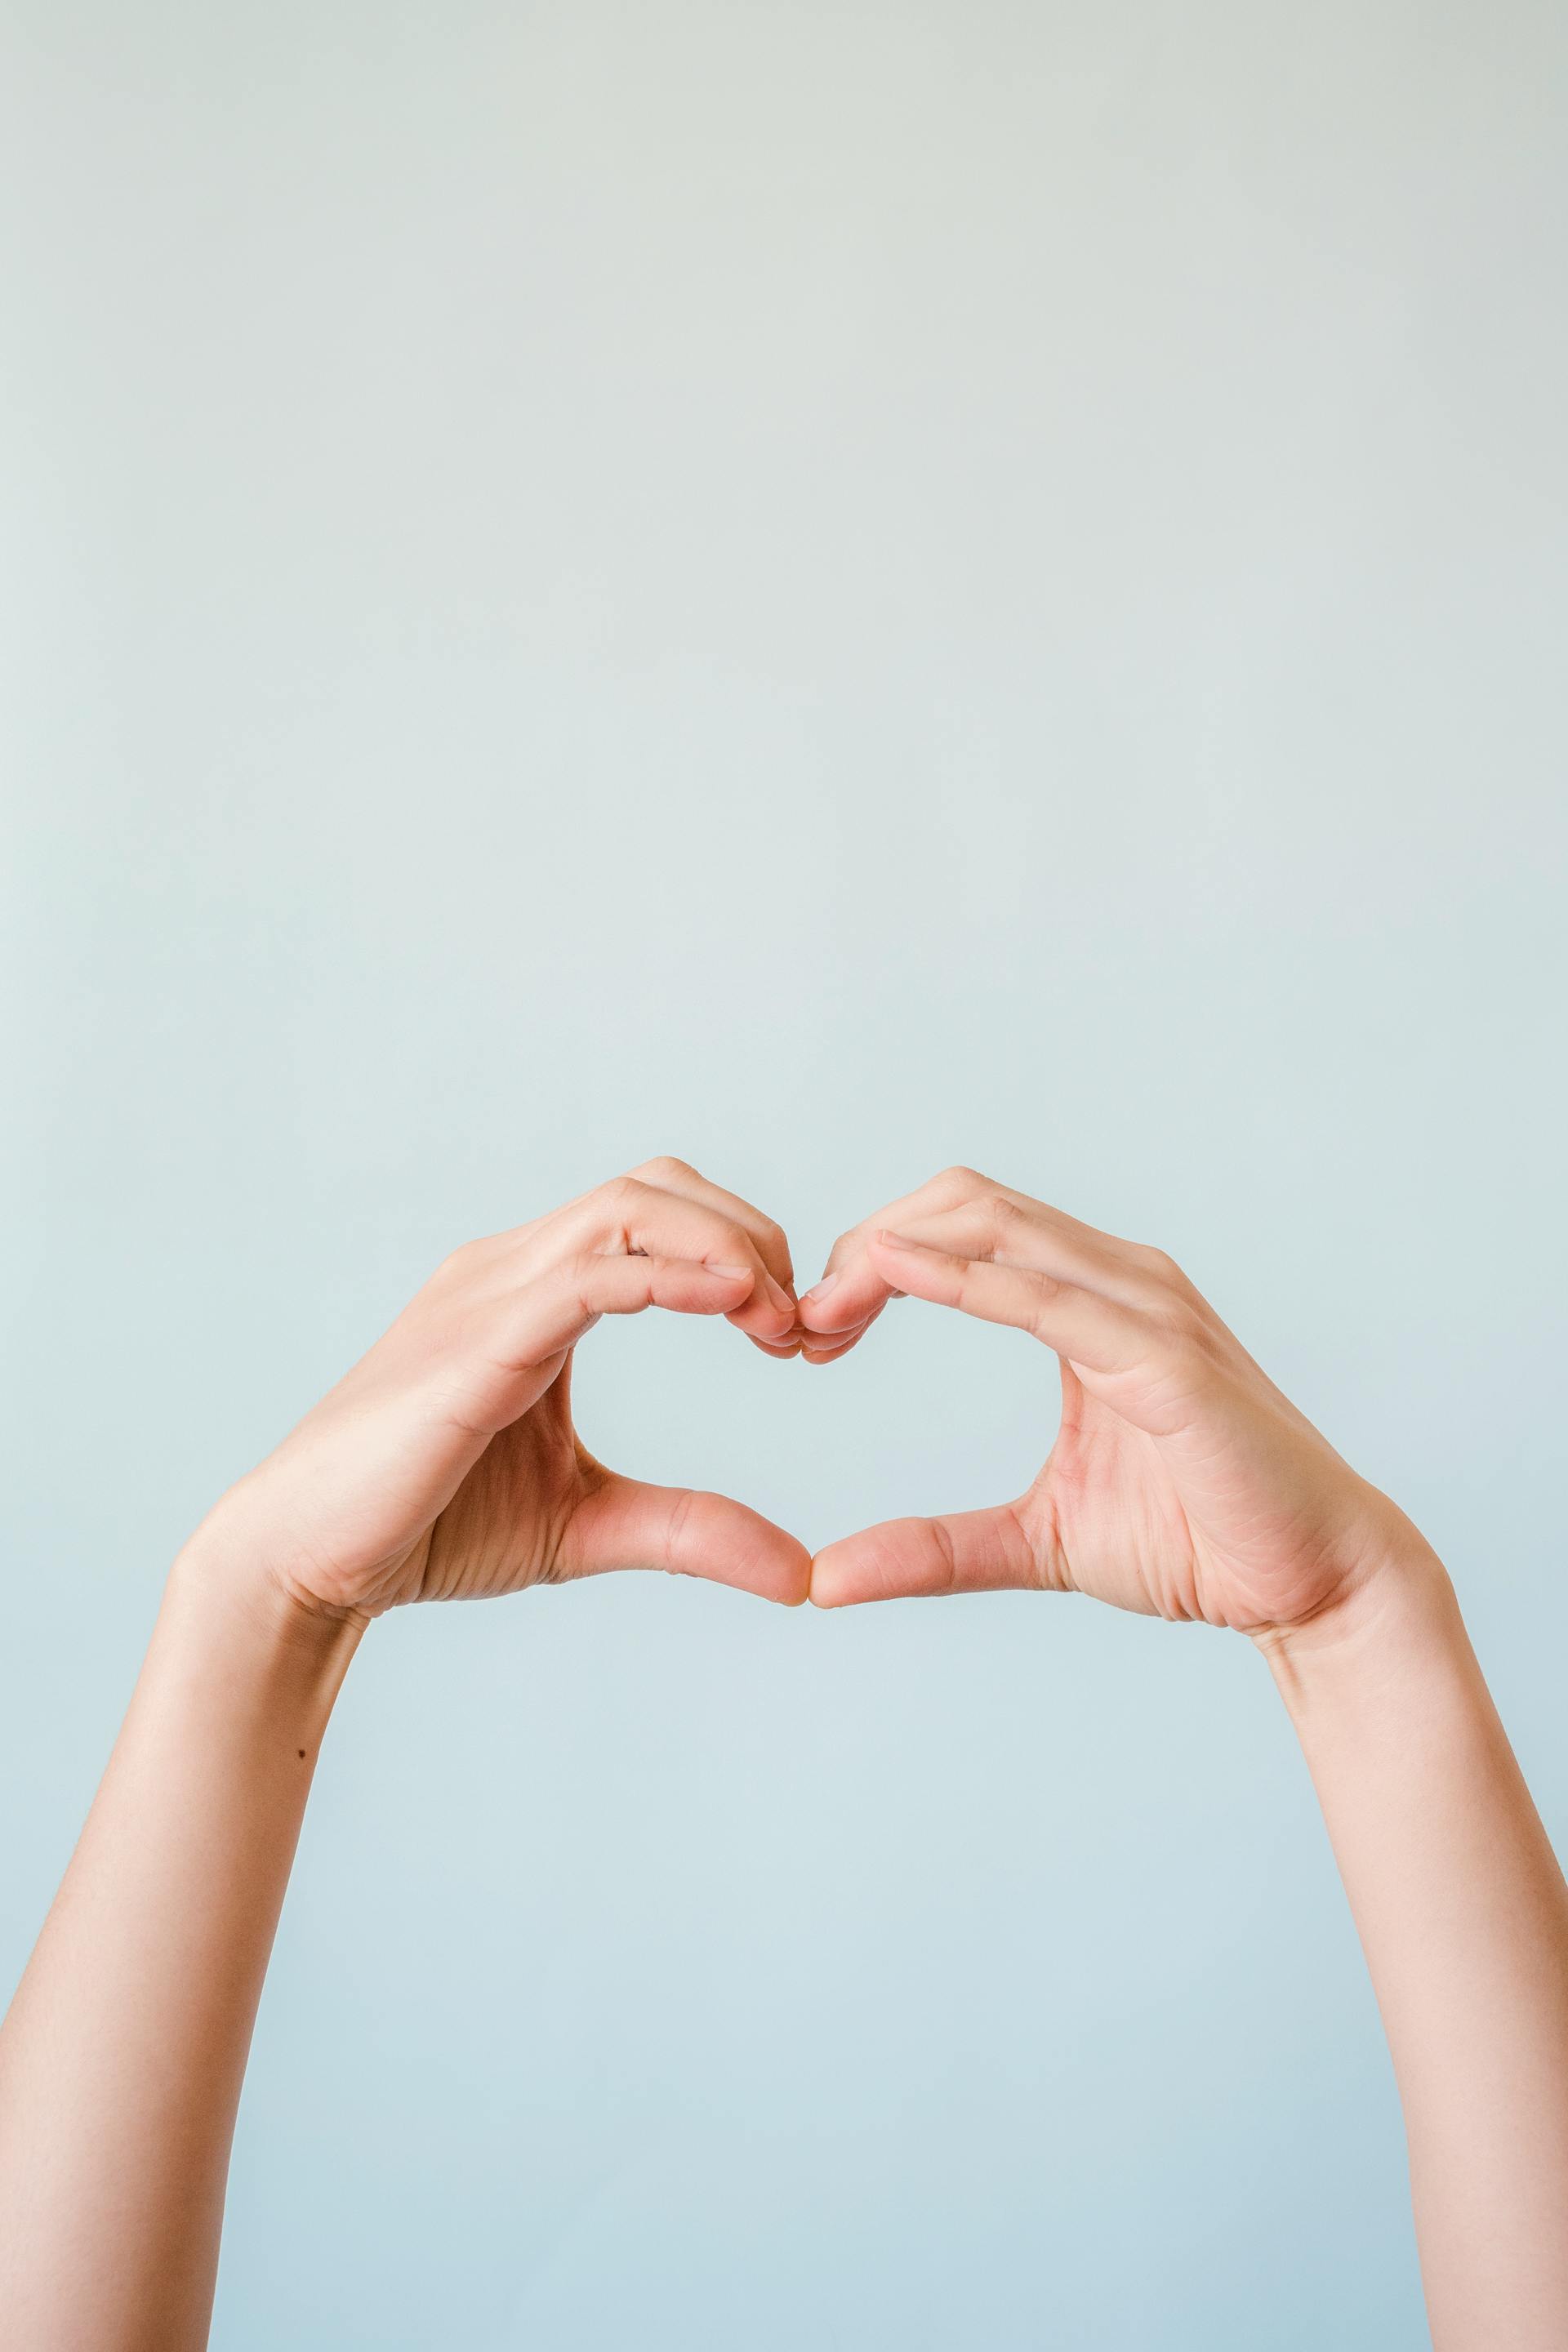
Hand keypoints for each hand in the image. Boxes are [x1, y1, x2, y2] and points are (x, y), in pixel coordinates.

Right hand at [198, 1159, 810, 1618]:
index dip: (744, 1253)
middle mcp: (511, 1268)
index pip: (658, 1212)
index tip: (795, 1335)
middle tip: (799, 1325)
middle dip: (748, 1235)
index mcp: (536, 1290)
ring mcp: (488, 1293)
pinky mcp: (476, 1340)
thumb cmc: (430, 1529)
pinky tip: (728, 1304)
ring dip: (723, 1247)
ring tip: (776, 1317)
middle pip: (657, 1186)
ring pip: (628, 1207)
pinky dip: (667, 1274)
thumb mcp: (590, 1527)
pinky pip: (586, 1275)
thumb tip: (800, 1574)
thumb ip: (691, 1531)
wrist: (308, 1564)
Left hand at [799, 1167, 1426, 1637]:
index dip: (872, 1260)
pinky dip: (965, 1279)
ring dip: (895, 1252)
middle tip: (803, 1326)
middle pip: (964, 1201)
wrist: (1313, 1585)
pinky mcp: (1167, 1359)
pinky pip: (1049, 1297)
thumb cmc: (1198, 1543)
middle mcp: (1117, 1280)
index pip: (959, 1228)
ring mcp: (1147, 1308)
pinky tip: (895, 1277)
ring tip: (823, 1312)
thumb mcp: (1034, 1540)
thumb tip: (822, 1580)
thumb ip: (934, 1549)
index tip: (812, 1334)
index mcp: (1087, 1300)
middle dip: (867, 1243)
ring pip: (998, 1225)